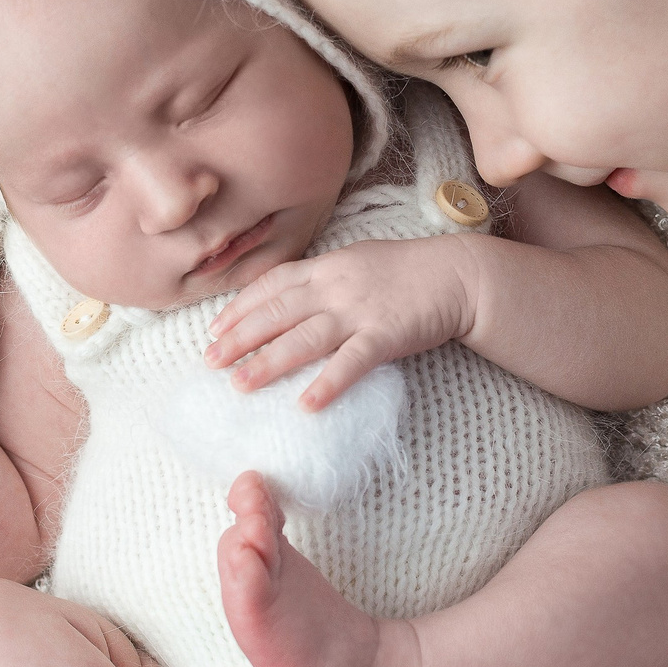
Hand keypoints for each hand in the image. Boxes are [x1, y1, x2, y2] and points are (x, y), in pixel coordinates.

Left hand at [203, 237, 476, 407]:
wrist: (457, 275)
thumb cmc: (408, 270)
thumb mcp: (357, 262)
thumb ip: (323, 279)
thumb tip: (288, 298)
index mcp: (326, 267)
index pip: (271, 285)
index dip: (239, 308)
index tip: (214, 329)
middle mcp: (335, 287)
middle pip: (276, 313)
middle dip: (239, 338)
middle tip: (210, 362)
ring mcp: (359, 311)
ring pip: (303, 338)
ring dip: (268, 362)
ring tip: (240, 385)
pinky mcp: (385, 336)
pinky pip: (351, 362)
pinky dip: (327, 383)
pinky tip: (306, 404)